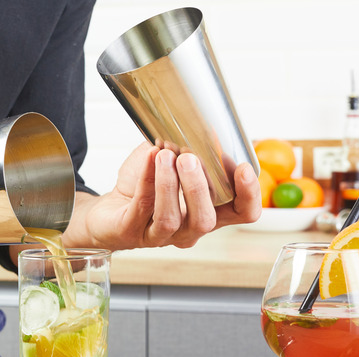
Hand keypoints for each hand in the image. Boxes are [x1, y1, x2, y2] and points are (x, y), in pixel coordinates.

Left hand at [67, 142, 260, 250]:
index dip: (248, 194)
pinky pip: (142, 209)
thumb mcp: (174, 162)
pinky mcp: (132, 232)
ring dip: (168, 185)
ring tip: (164, 155)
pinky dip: (146, 181)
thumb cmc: (146, 186)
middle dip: (199, 188)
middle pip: (205, 220)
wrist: (110, 208)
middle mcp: (189, 229)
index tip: (243, 167)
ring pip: (171, 219)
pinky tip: (148, 159)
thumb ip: (190, 147)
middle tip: (189, 158)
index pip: (241, 213)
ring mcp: (160, 236)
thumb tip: (202, 119)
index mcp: (209, 212)